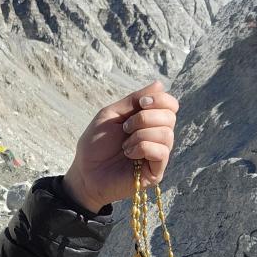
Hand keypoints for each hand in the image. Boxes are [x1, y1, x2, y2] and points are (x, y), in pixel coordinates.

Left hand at [62, 80, 177, 212]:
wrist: (85, 172)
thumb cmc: (95, 144)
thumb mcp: (112, 114)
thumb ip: (134, 100)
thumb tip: (160, 84)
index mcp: (149, 121)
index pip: (171, 105)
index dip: (160, 99)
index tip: (141, 103)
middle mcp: (157, 137)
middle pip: (170, 117)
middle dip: (145, 118)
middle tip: (125, 128)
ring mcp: (158, 155)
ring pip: (166, 134)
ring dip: (141, 135)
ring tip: (125, 145)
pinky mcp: (156, 172)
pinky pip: (161, 152)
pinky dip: (143, 148)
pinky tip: (129, 154)